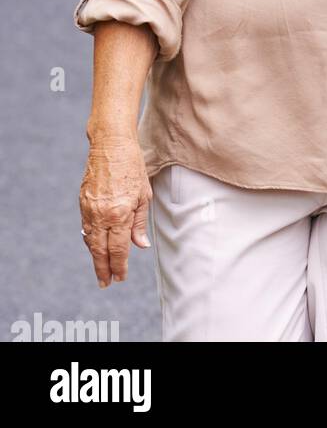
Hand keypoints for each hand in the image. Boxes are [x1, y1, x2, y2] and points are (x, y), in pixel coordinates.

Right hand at [79, 135, 151, 287]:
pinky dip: (90, 240)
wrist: (111, 144)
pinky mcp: (82, 202)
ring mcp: (89, 209)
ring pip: (90, 241)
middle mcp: (102, 215)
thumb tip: (140, 246)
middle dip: (103, 269)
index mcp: (120, 214)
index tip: (120, 278)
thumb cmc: (132, 166)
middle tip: (106, 284)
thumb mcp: (144, 194)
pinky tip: (95, 246)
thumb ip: (140, 223)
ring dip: (95, 257)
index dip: (119, 266)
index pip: (118, 249)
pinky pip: (86, 227)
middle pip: (100, 250)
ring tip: (100, 270)